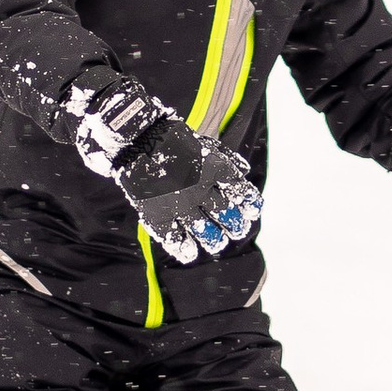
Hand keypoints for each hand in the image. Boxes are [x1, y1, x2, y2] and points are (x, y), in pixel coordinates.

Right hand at [73, 89, 261, 260]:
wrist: (139, 138)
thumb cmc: (174, 140)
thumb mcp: (205, 144)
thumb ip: (226, 158)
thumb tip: (245, 170)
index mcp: (214, 168)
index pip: (239, 189)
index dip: (249, 203)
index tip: (253, 212)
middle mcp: (200, 188)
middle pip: (224, 212)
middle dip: (234, 224)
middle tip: (237, 230)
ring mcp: (179, 202)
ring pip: (203, 228)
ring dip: (213, 238)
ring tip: (217, 242)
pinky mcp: (158, 212)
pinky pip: (173, 236)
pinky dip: (182, 246)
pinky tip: (189, 252)